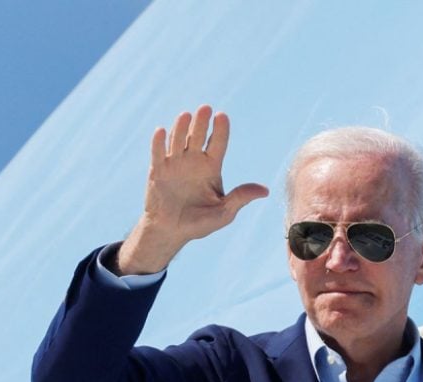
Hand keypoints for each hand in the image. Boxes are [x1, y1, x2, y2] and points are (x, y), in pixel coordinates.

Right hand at [117, 105, 268, 273]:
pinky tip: (162, 131)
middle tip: (205, 108)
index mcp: (211, 167)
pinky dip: (159, 142)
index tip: (222, 116)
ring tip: (186, 115)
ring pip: (178, 140)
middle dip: (201, 123)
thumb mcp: (224, 213)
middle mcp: (193, 161)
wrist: (171, 231)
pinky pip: (158, 153)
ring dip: (181, 128)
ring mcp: (175, 163)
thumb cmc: (200, 223)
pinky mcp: (157, 170)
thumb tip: (265, 191)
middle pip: (198, 136)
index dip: (220, 130)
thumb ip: (240, 198)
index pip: (217, 144)